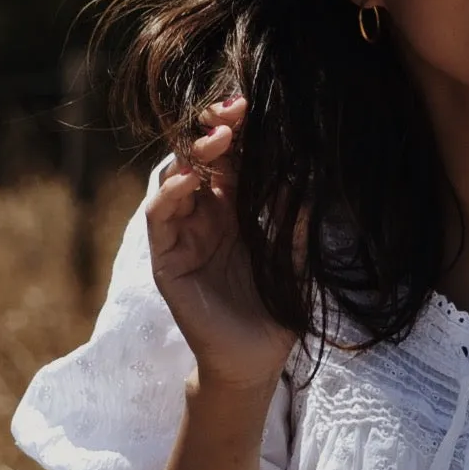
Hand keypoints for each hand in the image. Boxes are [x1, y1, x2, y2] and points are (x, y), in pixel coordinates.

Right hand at [146, 96, 302, 389]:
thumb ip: (295, 222)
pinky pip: (159, 218)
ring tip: (217, 141)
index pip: (228, 162)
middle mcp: (205, 219)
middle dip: (212, 133)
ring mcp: (182, 237)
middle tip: (233, 113)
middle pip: (198, 163)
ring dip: (192, 157)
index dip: (236, 134)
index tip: (251, 109)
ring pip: (174, 181)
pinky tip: (191, 180)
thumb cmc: (275, 310)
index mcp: (234, 213)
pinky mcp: (166, 260)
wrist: (256, 360)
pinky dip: (170, 194)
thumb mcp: (293, 259)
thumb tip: (309, 179)